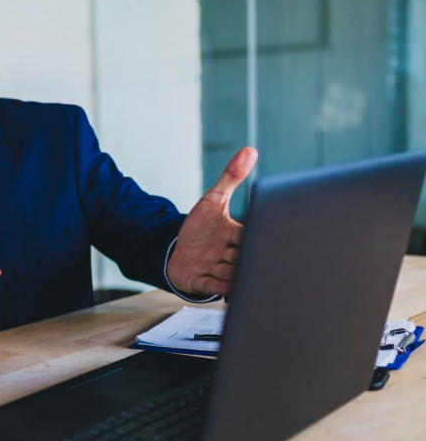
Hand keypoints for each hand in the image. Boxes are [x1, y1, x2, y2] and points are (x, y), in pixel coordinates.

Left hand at [166, 147, 257, 296]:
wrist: (176, 248)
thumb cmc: (200, 227)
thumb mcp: (213, 199)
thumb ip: (230, 177)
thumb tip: (249, 150)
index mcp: (235, 234)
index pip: (250, 234)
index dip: (257, 235)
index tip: (265, 235)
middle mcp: (229, 254)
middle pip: (243, 257)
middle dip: (249, 259)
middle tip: (257, 260)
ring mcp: (216, 269)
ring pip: (231, 273)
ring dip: (237, 275)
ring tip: (245, 276)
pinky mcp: (200, 281)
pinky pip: (212, 286)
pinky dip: (220, 288)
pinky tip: (228, 289)